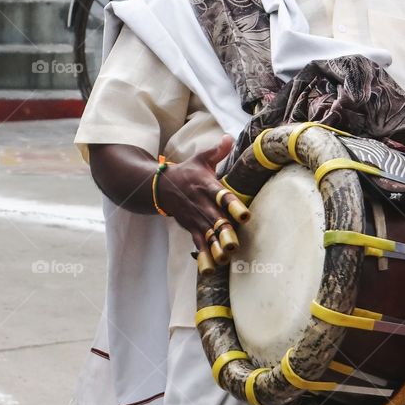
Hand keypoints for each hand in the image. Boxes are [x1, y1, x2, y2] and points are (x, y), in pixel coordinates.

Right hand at [156, 135, 241, 266]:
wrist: (159, 186)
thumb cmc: (187, 171)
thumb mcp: (200, 158)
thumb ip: (217, 150)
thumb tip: (229, 136)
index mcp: (207, 186)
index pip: (222, 196)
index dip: (233, 205)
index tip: (245, 215)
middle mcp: (202, 204)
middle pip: (215, 219)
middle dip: (224, 232)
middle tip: (234, 244)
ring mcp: (195, 218)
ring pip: (208, 234)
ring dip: (216, 247)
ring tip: (225, 259)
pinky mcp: (190, 227)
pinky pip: (198, 243)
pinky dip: (204, 255)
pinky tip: (212, 268)